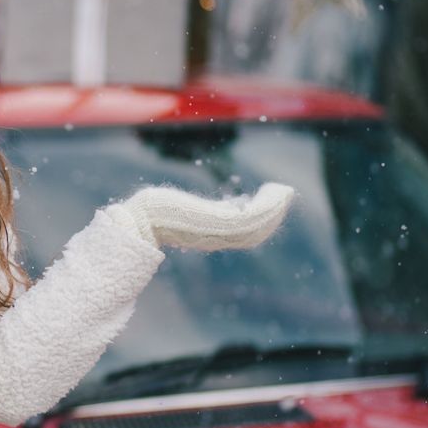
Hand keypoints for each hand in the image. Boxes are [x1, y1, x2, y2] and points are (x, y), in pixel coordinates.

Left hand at [106, 182, 296, 251]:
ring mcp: (219, 233)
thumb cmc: (161, 212)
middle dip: (275, 212)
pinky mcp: (218, 223)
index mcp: (214, 236)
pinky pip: (252, 216)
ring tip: (283, 190)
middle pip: (257, 232)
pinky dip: (268, 204)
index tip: (274, 201)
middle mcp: (218, 238)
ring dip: (275, 206)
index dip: (266, 220)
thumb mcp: (195, 211)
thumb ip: (216, 211)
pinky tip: (273, 189)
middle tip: (285, 192)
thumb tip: (235, 206)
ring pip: (258, 224)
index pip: (248, 234)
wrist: (142, 217)